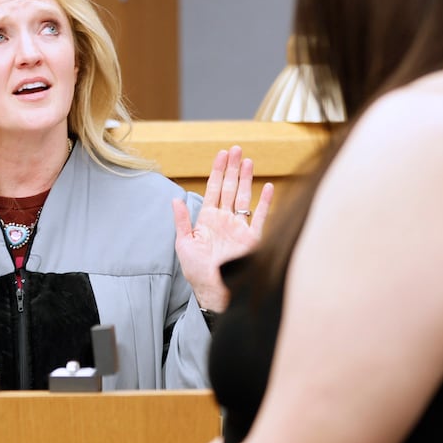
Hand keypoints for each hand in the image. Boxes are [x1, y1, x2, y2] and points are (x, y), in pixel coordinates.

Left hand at [172, 145, 273, 312]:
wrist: (214, 293)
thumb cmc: (197, 272)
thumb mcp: (184, 244)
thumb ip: (182, 221)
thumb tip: (175, 199)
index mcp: (208, 220)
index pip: (214, 189)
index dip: (218, 171)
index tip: (221, 154)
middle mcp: (225, 220)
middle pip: (230, 188)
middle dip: (233, 168)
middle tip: (236, 149)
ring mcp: (240, 228)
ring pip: (244, 197)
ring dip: (246, 179)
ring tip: (249, 161)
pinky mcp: (252, 239)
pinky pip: (260, 217)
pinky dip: (265, 202)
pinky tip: (267, 187)